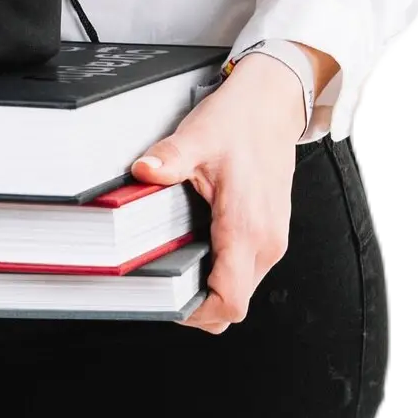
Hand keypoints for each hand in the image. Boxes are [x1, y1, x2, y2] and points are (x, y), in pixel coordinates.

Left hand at [129, 56, 303, 333]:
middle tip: (162, 284)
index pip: (229, 302)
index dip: (197, 313)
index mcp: (248, 228)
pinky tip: (198, 245)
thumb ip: (169, 158)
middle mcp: (266, 241)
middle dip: (198, 304)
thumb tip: (143, 171)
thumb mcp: (198, 136)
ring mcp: (272, 239)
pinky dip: (223, 271)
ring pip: (242, 288)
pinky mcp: (271, 232)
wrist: (274, 103)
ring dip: (211, 287)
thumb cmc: (241, 120)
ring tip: (176, 262)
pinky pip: (247, 269)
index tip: (167, 301)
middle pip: (234, 304)